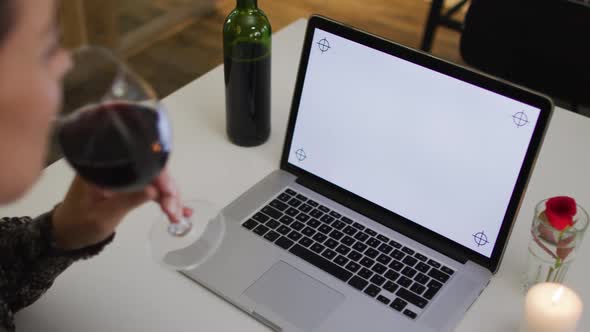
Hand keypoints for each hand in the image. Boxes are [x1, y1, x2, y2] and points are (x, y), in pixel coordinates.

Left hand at [52, 170, 191, 249]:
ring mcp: (123, 176)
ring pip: (155, 180)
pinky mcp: (129, 185)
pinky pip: (151, 189)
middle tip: (176, 210)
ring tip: (181, 214)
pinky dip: (164, 199)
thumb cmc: (78, 224)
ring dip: (170, 197)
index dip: (159, 176)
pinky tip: (179, 210)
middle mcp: (116, 166)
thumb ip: (127, 200)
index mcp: (103, 166)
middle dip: (168, 190)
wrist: (66, 234)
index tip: (170, 194)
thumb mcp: (102, 215)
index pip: (139, 162)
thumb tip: (154, 190)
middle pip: (151, 170)